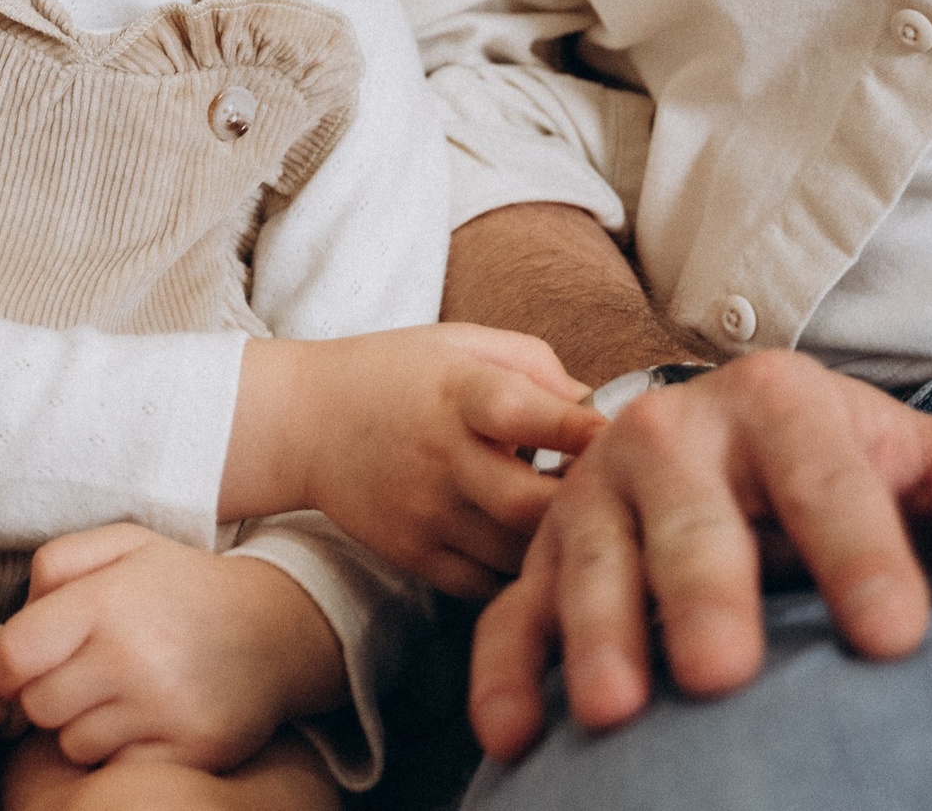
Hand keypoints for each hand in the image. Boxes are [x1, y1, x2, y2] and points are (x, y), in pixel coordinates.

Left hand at [0, 524, 341, 770]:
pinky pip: (117, 768)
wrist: (277, 627)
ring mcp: (166, 710)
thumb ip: (56, 564)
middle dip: (47, 693)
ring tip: (120, 694)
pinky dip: (122, 751)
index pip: (13, 656)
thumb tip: (11, 627)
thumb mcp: (123, 545)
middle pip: (38, 706)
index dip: (6, 666)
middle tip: (82, 675)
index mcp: (109, 601)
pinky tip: (146, 721)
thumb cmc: (183, 586)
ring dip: (85, 725)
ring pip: (73, 744)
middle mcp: (135, 657)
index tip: (22, 665)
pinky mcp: (192, 751)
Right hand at [227, 325, 607, 599]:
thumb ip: (538, 367)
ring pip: (517, 556)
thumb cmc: (396, 373)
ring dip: (561, 548)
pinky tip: (535, 554)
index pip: (527, 413)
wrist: (303, 421)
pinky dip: (521, 578)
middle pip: (532, 505)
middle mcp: (443, 456)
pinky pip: (487, 587)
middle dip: (587, 509)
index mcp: (460, 392)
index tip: (628, 441)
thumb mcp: (462, 343)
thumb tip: (601, 415)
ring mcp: (426, 512)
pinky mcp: (412, 554)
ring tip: (586, 531)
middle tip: (618, 500)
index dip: (584, 431)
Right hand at [467, 350, 931, 759]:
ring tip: (615, 713)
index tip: (897, 637)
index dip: (860, 554)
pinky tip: (516, 740)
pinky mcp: (542, 555)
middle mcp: (670, 432)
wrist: (721, 440)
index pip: (825, 475)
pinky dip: (503, 675)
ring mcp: (595, 494)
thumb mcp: (926, 462)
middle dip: (702, 589)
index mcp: (776, 400)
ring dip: (598, 634)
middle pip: (688, 513)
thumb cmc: (840, 469)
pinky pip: (510, 611)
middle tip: (724, 672)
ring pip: (591, 559)